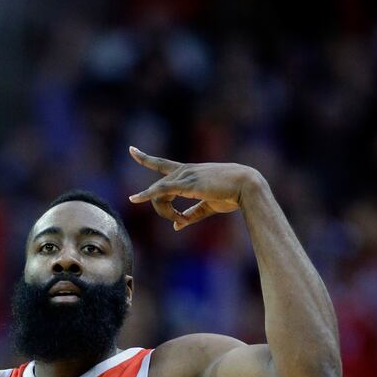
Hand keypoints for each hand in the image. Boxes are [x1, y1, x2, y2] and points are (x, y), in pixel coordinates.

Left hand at [128, 148, 261, 229]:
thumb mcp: (207, 206)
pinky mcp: (186, 183)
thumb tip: (176, 225)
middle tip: (179, 219)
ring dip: (163, 210)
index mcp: (189, 172)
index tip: (131, 151)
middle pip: (157, 188)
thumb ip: (191, 215)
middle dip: (161, 208)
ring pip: (158, 192)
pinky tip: (134, 199)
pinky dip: (147, 195)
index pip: (162, 164)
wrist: (245, 186)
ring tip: (179, 218)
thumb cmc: (230, 195)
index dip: (145, 158)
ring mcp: (185, 174)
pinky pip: (161, 190)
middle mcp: (184, 170)